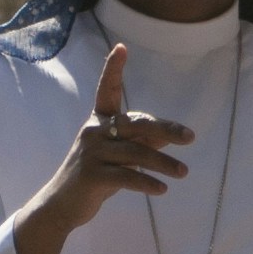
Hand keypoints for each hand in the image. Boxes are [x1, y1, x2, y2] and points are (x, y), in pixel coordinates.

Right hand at [11, 42, 193, 253]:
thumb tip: (172, 135)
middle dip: (166, 129)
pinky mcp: (92, 176)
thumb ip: (142, 142)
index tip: (121, 47)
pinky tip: (162, 189)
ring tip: (183, 172)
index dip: (113, 70)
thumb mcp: (120, 155)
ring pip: (136, 153)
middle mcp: (93, 132)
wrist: (62, 205)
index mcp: (99, 122)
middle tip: (190, 137)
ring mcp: (91, 153)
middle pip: (136, 124)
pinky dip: (147, 182)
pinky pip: (127, 176)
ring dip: (163, 163)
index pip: (107, 91)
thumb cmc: (97, 175)